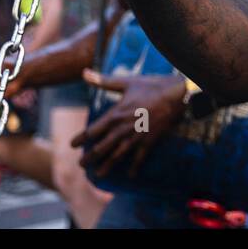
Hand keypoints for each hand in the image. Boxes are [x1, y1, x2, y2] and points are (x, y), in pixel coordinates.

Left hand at [72, 69, 186, 177]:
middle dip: (90, 157)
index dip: (81, 139)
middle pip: (102, 147)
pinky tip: (130, 175)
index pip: (93, 130)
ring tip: (98, 175)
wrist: (175, 94)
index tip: (72, 145)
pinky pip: (140, 157)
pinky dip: (135, 167)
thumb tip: (84, 73)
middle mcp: (123, 128)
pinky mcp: (149, 140)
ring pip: (118, 155)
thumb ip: (103, 81)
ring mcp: (136, 136)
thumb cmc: (150, 86)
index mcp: (115, 114)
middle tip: (81, 165)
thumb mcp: (125, 82)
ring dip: (107, 166)